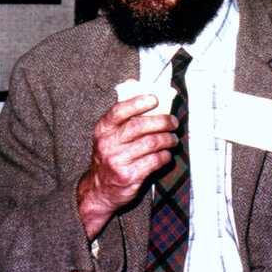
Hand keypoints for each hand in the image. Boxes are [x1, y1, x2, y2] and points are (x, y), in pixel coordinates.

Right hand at [77, 91, 178, 239]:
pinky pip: (154, 161)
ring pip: (150, 143)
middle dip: (162, 121)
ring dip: (167, 139)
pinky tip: (167, 154)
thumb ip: (121, 109)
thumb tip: (133, 81)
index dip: (138, 102)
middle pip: (139, 126)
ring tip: (173, 138)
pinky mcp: (129, 176)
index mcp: (102, 129)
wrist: (98, 190)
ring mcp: (117, 161)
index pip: (119, 111)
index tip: (155, 99)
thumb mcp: (108, 133)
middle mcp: (108, 144)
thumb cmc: (109, 154)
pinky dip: (165, 156)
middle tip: (173, 122)